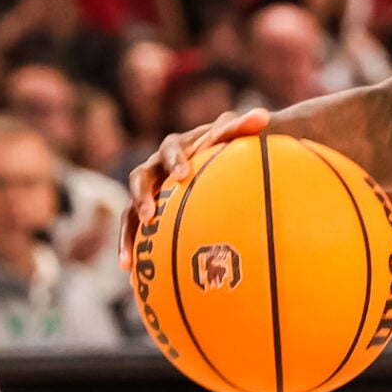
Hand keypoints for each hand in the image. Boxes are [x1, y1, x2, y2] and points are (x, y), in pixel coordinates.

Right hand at [120, 106, 269, 268]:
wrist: (214, 159)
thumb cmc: (228, 147)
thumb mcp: (237, 138)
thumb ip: (245, 128)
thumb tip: (263, 115)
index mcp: (177, 147)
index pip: (173, 149)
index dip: (175, 161)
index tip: (183, 176)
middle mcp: (157, 167)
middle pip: (140, 177)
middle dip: (142, 196)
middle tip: (149, 215)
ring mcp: (150, 191)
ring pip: (129, 210)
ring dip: (128, 232)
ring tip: (129, 259)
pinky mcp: (147, 213)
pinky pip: (135, 233)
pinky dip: (132, 250)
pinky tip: (131, 277)